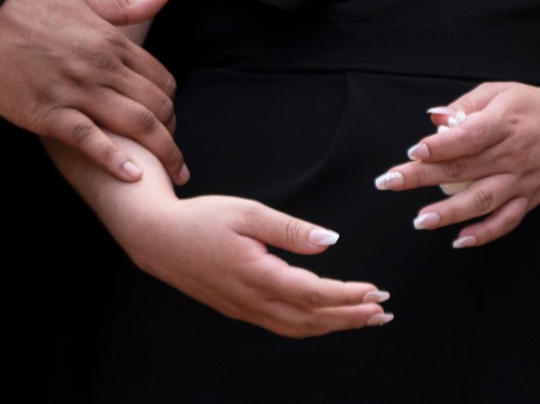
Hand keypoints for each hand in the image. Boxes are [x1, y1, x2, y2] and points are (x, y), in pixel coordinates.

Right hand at [0, 0, 186, 185]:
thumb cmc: (24, 3)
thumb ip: (124, 4)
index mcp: (111, 42)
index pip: (160, 79)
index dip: (170, 103)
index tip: (169, 120)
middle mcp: (102, 68)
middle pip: (155, 106)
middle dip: (172, 134)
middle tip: (175, 156)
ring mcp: (76, 91)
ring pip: (135, 125)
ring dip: (162, 153)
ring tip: (174, 174)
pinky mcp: (47, 112)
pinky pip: (89, 140)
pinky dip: (115, 160)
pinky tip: (133, 176)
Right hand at [115, 193, 388, 337]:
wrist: (155, 239)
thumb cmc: (201, 219)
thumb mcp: (248, 213)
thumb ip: (291, 229)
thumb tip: (330, 242)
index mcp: (257, 275)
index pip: (313, 294)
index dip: (348, 296)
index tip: (376, 291)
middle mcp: (252, 300)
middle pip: (311, 319)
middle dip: (350, 317)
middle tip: (384, 311)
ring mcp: (244, 309)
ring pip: (297, 327)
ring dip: (334, 325)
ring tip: (365, 318)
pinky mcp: (239, 309)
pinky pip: (282, 325)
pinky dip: (311, 325)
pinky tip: (326, 318)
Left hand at [376, 81, 539, 248]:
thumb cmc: (531, 107)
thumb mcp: (500, 92)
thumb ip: (465, 105)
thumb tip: (434, 120)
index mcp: (505, 121)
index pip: (470, 135)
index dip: (441, 145)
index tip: (413, 151)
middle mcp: (514, 153)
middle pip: (465, 168)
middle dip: (423, 177)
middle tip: (390, 182)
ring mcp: (522, 179)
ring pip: (483, 199)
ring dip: (450, 212)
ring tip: (420, 219)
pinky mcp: (529, 199)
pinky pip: (506, 221)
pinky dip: (484, 233)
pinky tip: (459, 240)